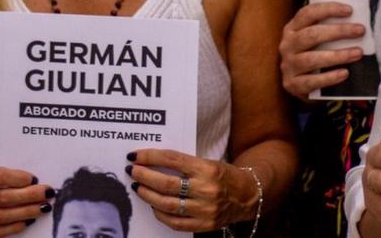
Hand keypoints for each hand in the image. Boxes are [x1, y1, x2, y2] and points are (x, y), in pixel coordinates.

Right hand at [0, 164, 53, 236]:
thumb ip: (1, 174)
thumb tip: (32, 182)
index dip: (17, 178)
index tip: (34, 178)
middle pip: (2, 198)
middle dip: (29, 196)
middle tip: (47, 193)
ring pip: (1, 217)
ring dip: (26, 212)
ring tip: (42, 207)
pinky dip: (14, 227)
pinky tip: (27, 221)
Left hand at [127, 149, 256, 231]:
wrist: (248, 196)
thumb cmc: (224, 175)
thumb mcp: (207, 162)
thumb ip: (183, 164)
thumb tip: (152, 162)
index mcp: (206, 168)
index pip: (171, 160)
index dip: (150, 157)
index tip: (135, 155)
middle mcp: (206, 189)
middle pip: (166, 184)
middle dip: (144, 177)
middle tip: (132, 171)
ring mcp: (205, 209)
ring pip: (168, 204)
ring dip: (148, 195)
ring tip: (138, 188)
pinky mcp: (205, 225)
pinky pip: (176, 223)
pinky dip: (161, 214)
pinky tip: (153, 206)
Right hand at [278, 2, 365, 99]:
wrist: (298, 85)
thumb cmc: (312, 56)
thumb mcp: (314, 40)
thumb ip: (327, 30)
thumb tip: (356, 23)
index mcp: (292, 29)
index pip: (307, 14)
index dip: (328, 10)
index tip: (349, 10)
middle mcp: (287, 45)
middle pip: (312, 35)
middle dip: (338, 31)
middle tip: (360, 30)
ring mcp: (288, 65)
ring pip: (312, 59)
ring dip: (338, 55)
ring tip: (357, 53)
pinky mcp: (292, 84)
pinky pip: (312, 81)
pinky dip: (330, 77)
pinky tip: (344, 73)